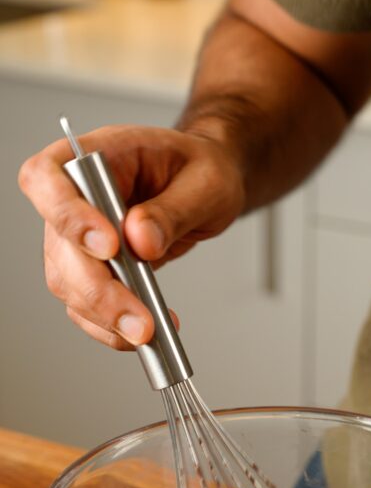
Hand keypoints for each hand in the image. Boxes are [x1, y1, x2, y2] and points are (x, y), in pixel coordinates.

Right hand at [18, 125, 245, 348]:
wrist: (205, 188)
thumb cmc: (203, 170)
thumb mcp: (206, 182)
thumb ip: (173, 210)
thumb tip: (140, 240)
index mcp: (99, 154)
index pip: (48, 176)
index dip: (67, 213)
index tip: (108, 246)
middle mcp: (78, 196)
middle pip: (59, 245)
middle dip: (99, 290)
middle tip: (140, 321)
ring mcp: (78, 235)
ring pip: (68, 283)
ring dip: (105, 316)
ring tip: (150, 330)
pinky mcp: (91, 268)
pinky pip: (85, 305)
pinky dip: (111, 327)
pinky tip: (144, 332)